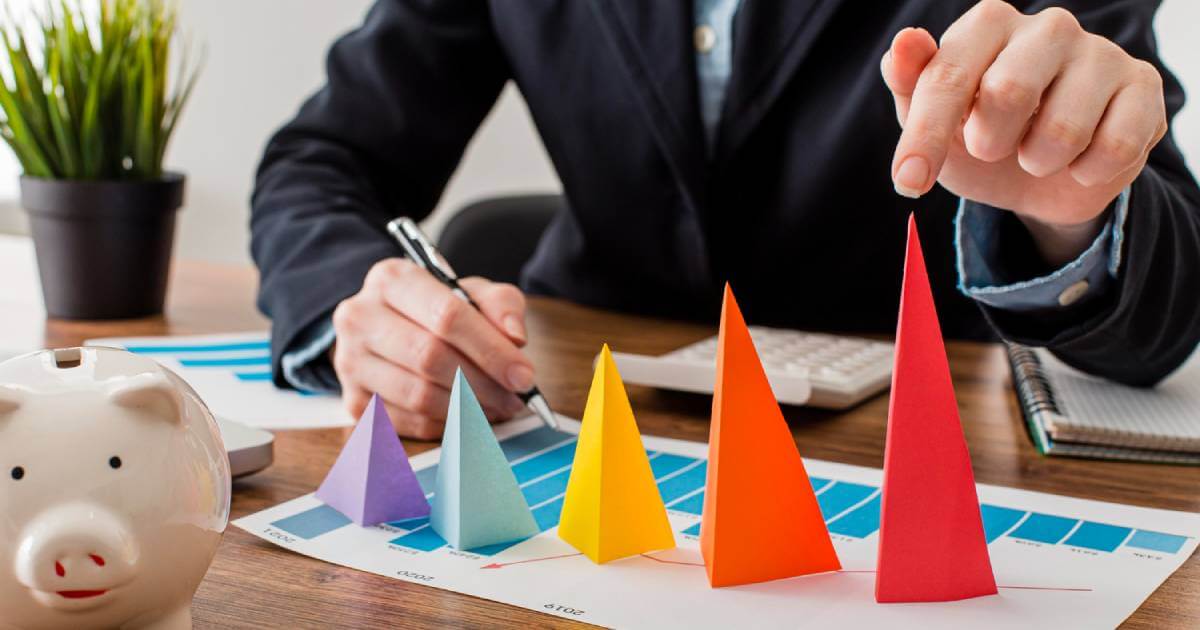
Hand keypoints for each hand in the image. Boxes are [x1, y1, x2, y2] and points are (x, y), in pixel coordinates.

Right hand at [331, 258, 532, 438]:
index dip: (491, 350)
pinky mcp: (354, 400)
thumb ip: (501, 305)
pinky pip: (407, 422)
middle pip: (430, 358)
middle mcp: (360, 317)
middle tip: (516, 398)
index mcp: (391, 279)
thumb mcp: (471, 292)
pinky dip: (446, 424)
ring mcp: (350, 361)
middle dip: (483, 383)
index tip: (523, 375)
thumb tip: (515, 339)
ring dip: (467, 409)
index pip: (447, 316)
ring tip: (498, 407)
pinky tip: (468, 416)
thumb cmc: (436, 309)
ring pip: (418, 394)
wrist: (388, 327)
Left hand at [881, 0, 1166, 265]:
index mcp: (989, 24)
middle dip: (990, 143)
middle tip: (991, 147)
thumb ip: (909, 83)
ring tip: (1036, 153)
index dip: (926, 136)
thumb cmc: (978, 134)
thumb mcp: (932, 121)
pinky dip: (1085, 173)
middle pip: (1008, 92)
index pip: (949, 75)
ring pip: (1063, 131)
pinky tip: (1078, 161)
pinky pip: (1113, 148)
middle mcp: (1049, 27)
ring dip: (1039, 163)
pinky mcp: (1143, 87)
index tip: (908, 181)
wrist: (1039, 179)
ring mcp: (1101, 54)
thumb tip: (904, 42)